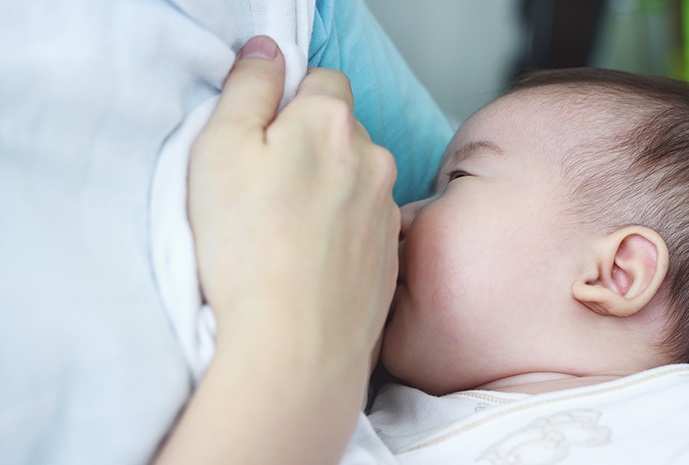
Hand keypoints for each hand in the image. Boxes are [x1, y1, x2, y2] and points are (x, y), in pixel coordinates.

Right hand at [188, 36, 398, 366]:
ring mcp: (386, 210)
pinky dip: (344, 232)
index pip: (322, 80)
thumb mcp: (220, 148)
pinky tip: (312, 260)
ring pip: (357, 179)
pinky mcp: (390, 255)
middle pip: (343, 131)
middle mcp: (373, 158)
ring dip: (331, 190)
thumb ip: (248, 87)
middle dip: (311, 146)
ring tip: (288, 232)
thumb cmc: (247, 247)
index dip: (290, 101)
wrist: (295, 343)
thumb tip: (268, 51)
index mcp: (331, 122)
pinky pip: (366, 225)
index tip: (263, 136)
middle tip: (267, 190)